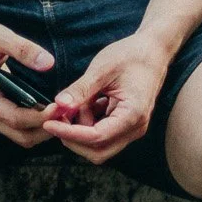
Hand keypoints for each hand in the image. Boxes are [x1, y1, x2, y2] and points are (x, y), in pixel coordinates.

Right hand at [0, 20, 55, 148]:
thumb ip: (23, 48)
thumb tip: (49, 63)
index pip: (15, 119)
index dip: (39, 117)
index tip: (60, 107)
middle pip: (22, 136)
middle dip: (47, 128)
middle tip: (69, 113)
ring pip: (24, 136)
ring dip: (45, 129)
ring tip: (65, 113)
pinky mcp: (0, 113)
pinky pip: (22, 128)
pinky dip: (40, 125)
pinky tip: (54, 111)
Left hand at [41, 34, 169, 164]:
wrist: (153, 51)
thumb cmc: (131, 56)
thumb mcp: (102, 69)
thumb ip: (81, 90)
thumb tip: (59, 105)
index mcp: (132, 115)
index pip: (96, 137)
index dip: (69, 133)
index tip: (49, 122)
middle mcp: (134, 128)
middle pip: (98, 151)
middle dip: (73, 137)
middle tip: (57, 116)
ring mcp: (131, 128)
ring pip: (98, 145)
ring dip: (80, 129)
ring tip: (75, 101)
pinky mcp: (125, 124)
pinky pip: (102, 133)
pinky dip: (87, 123)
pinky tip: (85, 103)